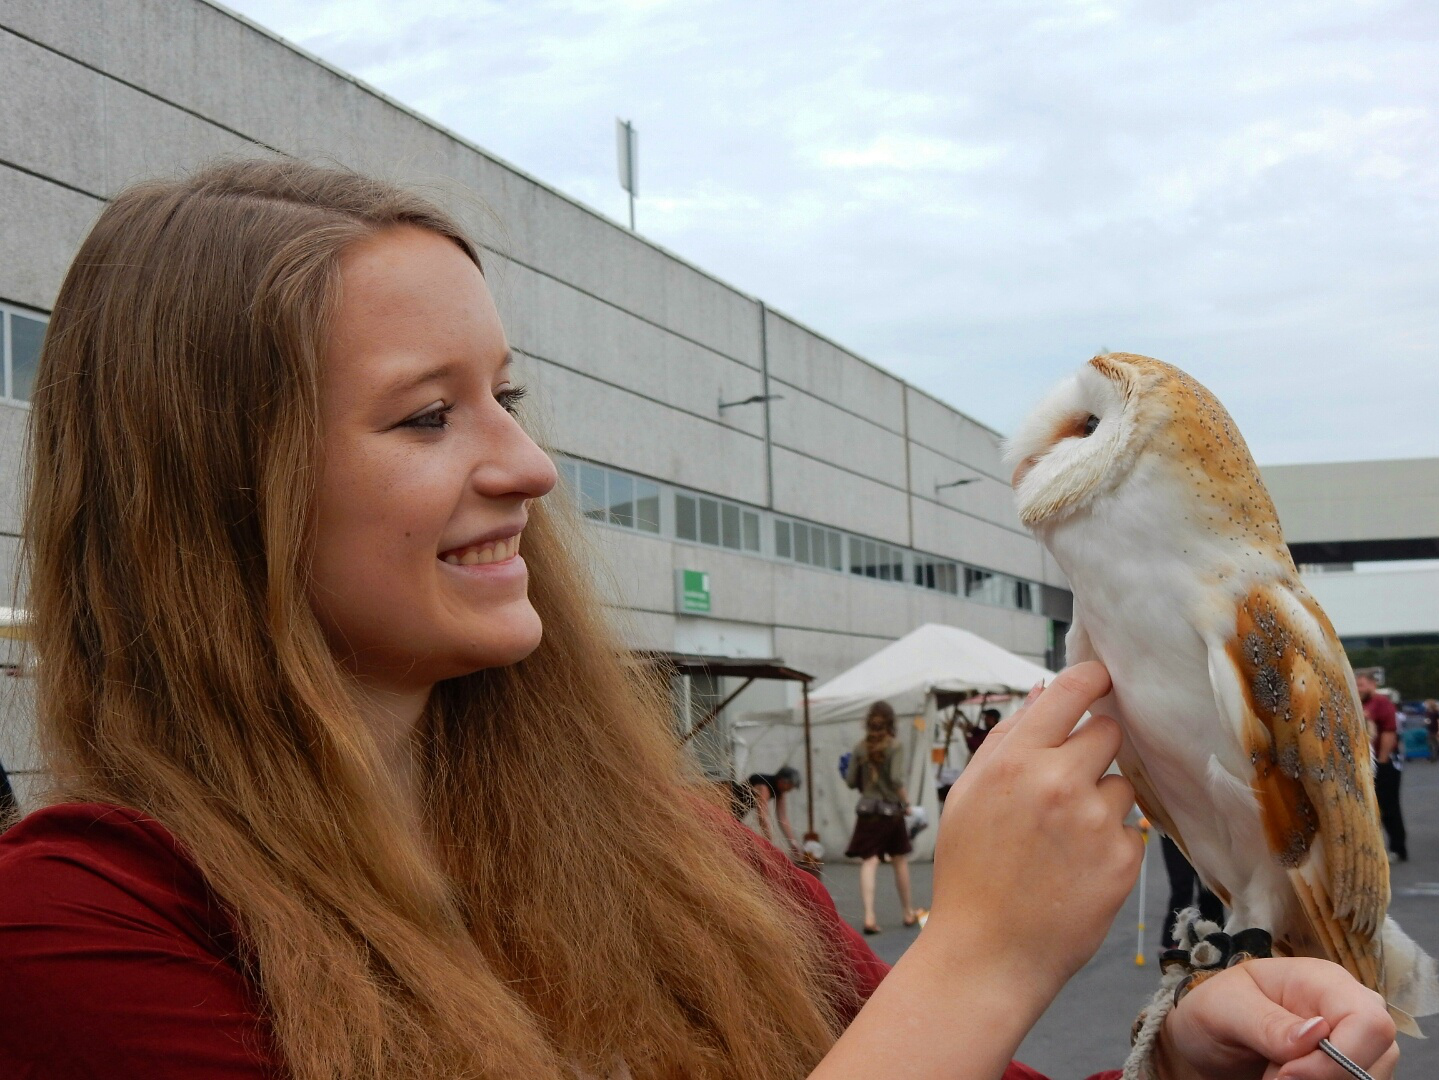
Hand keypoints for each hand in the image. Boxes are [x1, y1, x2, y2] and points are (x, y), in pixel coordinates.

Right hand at [921, 662, 1141, 996]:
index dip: (1092, 679)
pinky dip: (1110, 843)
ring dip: (1102, 801)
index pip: (1073, 692)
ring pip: (1122, 784)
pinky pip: (1131, 830)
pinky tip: (1077, 868)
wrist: (988, 953)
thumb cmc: (970, 872)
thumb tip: (1043, 692)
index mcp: (1015, 761)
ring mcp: (1095, 823)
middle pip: (1109, 732)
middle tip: (1068, 781)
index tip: (1100, 680)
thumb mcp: (968, 795)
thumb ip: (1006, 738)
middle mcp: (1059, 783)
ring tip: (1064, 840)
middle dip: (1094, 748)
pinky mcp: (1123, 862)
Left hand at [1156, 957, 1397, 1079]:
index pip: (1369, 1021)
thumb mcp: (1223, 1009)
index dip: (1339, 1058)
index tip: (1287, 1075)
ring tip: (1274, 1075)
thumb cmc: (1213, 1012)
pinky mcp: (1346, 1067)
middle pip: (1381, 1055)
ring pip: (1371, 1078)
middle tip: (1274, 1077)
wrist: (1204, 1040)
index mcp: (1322, 980)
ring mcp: (1353, 1041)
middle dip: (1326, 1078)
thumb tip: (1317, 1033)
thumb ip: (1266, 1022)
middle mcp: (1347, 1008)